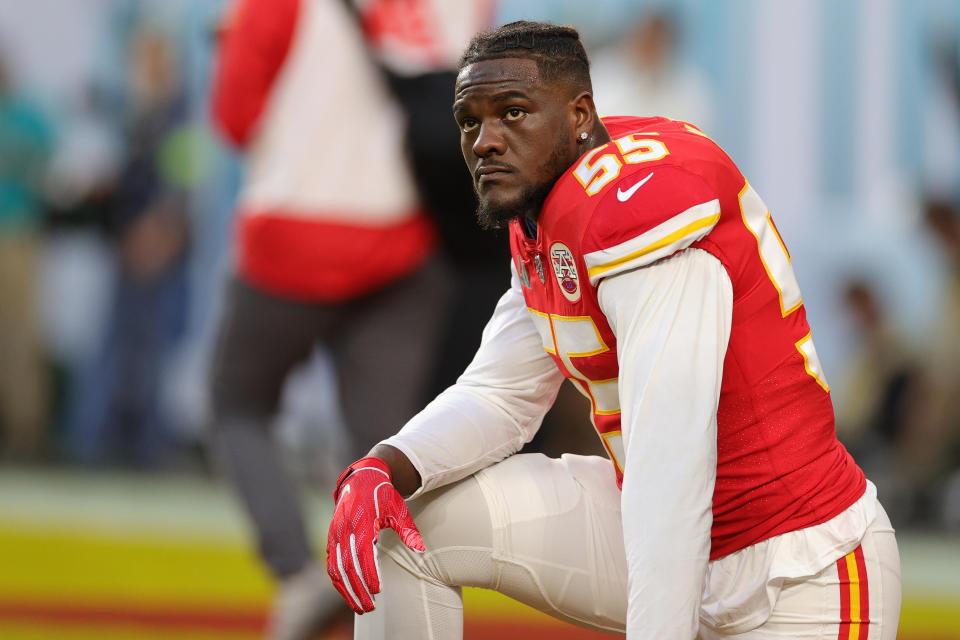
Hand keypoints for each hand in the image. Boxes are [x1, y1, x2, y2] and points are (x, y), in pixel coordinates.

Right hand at [325, 457, 424, 612]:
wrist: (362, 478)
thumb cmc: (383, 496)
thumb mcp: (398, 509)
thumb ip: (407, 530)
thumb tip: (420, 548)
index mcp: (362, 521)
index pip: (363, 553)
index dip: (368, 573)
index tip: (377, 590)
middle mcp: (345, 528)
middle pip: (347, 566)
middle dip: (357, 589)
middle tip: (369, 607)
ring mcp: (335, 533)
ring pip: (335, 568)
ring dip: (346, 590)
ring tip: (359, 606)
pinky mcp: (331, 537)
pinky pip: (331, 563)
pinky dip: (338, 580)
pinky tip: (348, 592)